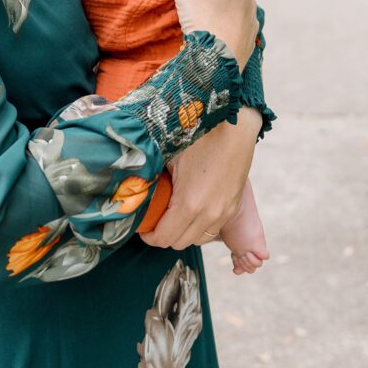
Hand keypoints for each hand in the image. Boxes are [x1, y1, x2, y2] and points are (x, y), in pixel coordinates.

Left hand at [140, 107, 261, 248]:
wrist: (235, 125)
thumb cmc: (199, 135)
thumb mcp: (168, 155)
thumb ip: (152, 178)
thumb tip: (132, 187)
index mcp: (189, 204)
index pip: (164, 238)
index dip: (149, 236)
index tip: (142, 226)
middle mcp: (209, 214)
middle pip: (180, 242)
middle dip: (163, 235)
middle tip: (154, 219)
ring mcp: (224, 212)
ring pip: (198, 239)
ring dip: (182, 232)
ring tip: (172, 215)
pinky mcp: (234, 206)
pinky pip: (213, 229)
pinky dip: (199, 226)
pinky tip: (191, 209)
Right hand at [145, 0, 256, 69]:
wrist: (218, 68)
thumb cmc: (205, 26)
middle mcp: (250, 1)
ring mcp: (251, 22)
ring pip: (235, 8)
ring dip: (222, 9)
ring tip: (204, 12)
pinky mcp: (249, 41)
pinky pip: (238, 28)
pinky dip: (228, 27)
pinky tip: (216, 30)